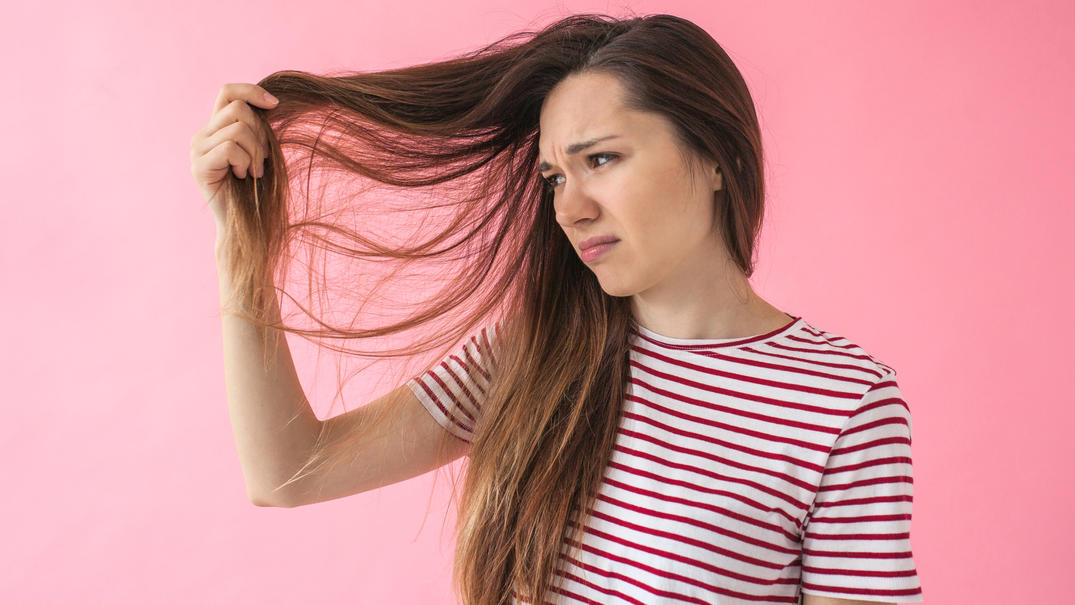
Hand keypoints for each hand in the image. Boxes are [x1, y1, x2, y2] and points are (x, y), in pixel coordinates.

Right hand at [189, 82, 277, 226]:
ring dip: (255, 152)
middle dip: (260, 132)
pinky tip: (242, 177)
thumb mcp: (261, 151)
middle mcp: (202, 135)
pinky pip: (230, 148)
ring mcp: (197, 150)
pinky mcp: (199, 166)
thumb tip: (272, 103)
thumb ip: (258, 128)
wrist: (245, 223)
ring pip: (237, 129)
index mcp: (217, 128)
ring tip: (253, 172)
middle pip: (237, 108)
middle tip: (263, 159)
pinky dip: (244, 162)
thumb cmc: (257, 189)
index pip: (228, 92)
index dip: (252, 91)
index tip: (275, 105)